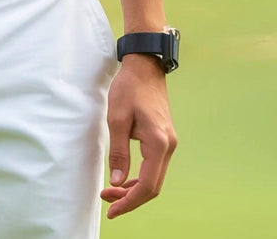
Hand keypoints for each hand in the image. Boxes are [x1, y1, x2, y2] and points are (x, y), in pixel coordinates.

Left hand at [100, 53, 176, 218]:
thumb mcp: (117, 118)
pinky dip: (140, 176)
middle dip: (130, 198)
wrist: (145, 66)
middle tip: (107, 201)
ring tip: (112, 192)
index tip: (112, 210)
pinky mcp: (164, 138)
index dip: (129, 202)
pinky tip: (125, 178)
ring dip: (134, 188)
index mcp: (158, 143)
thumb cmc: (129, 88)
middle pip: (153, 186)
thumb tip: (117, 182)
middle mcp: (168, 146)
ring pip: (154, 178)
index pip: (147, 185)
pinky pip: (154, 166)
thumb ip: (118, 152)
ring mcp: (168, 142)